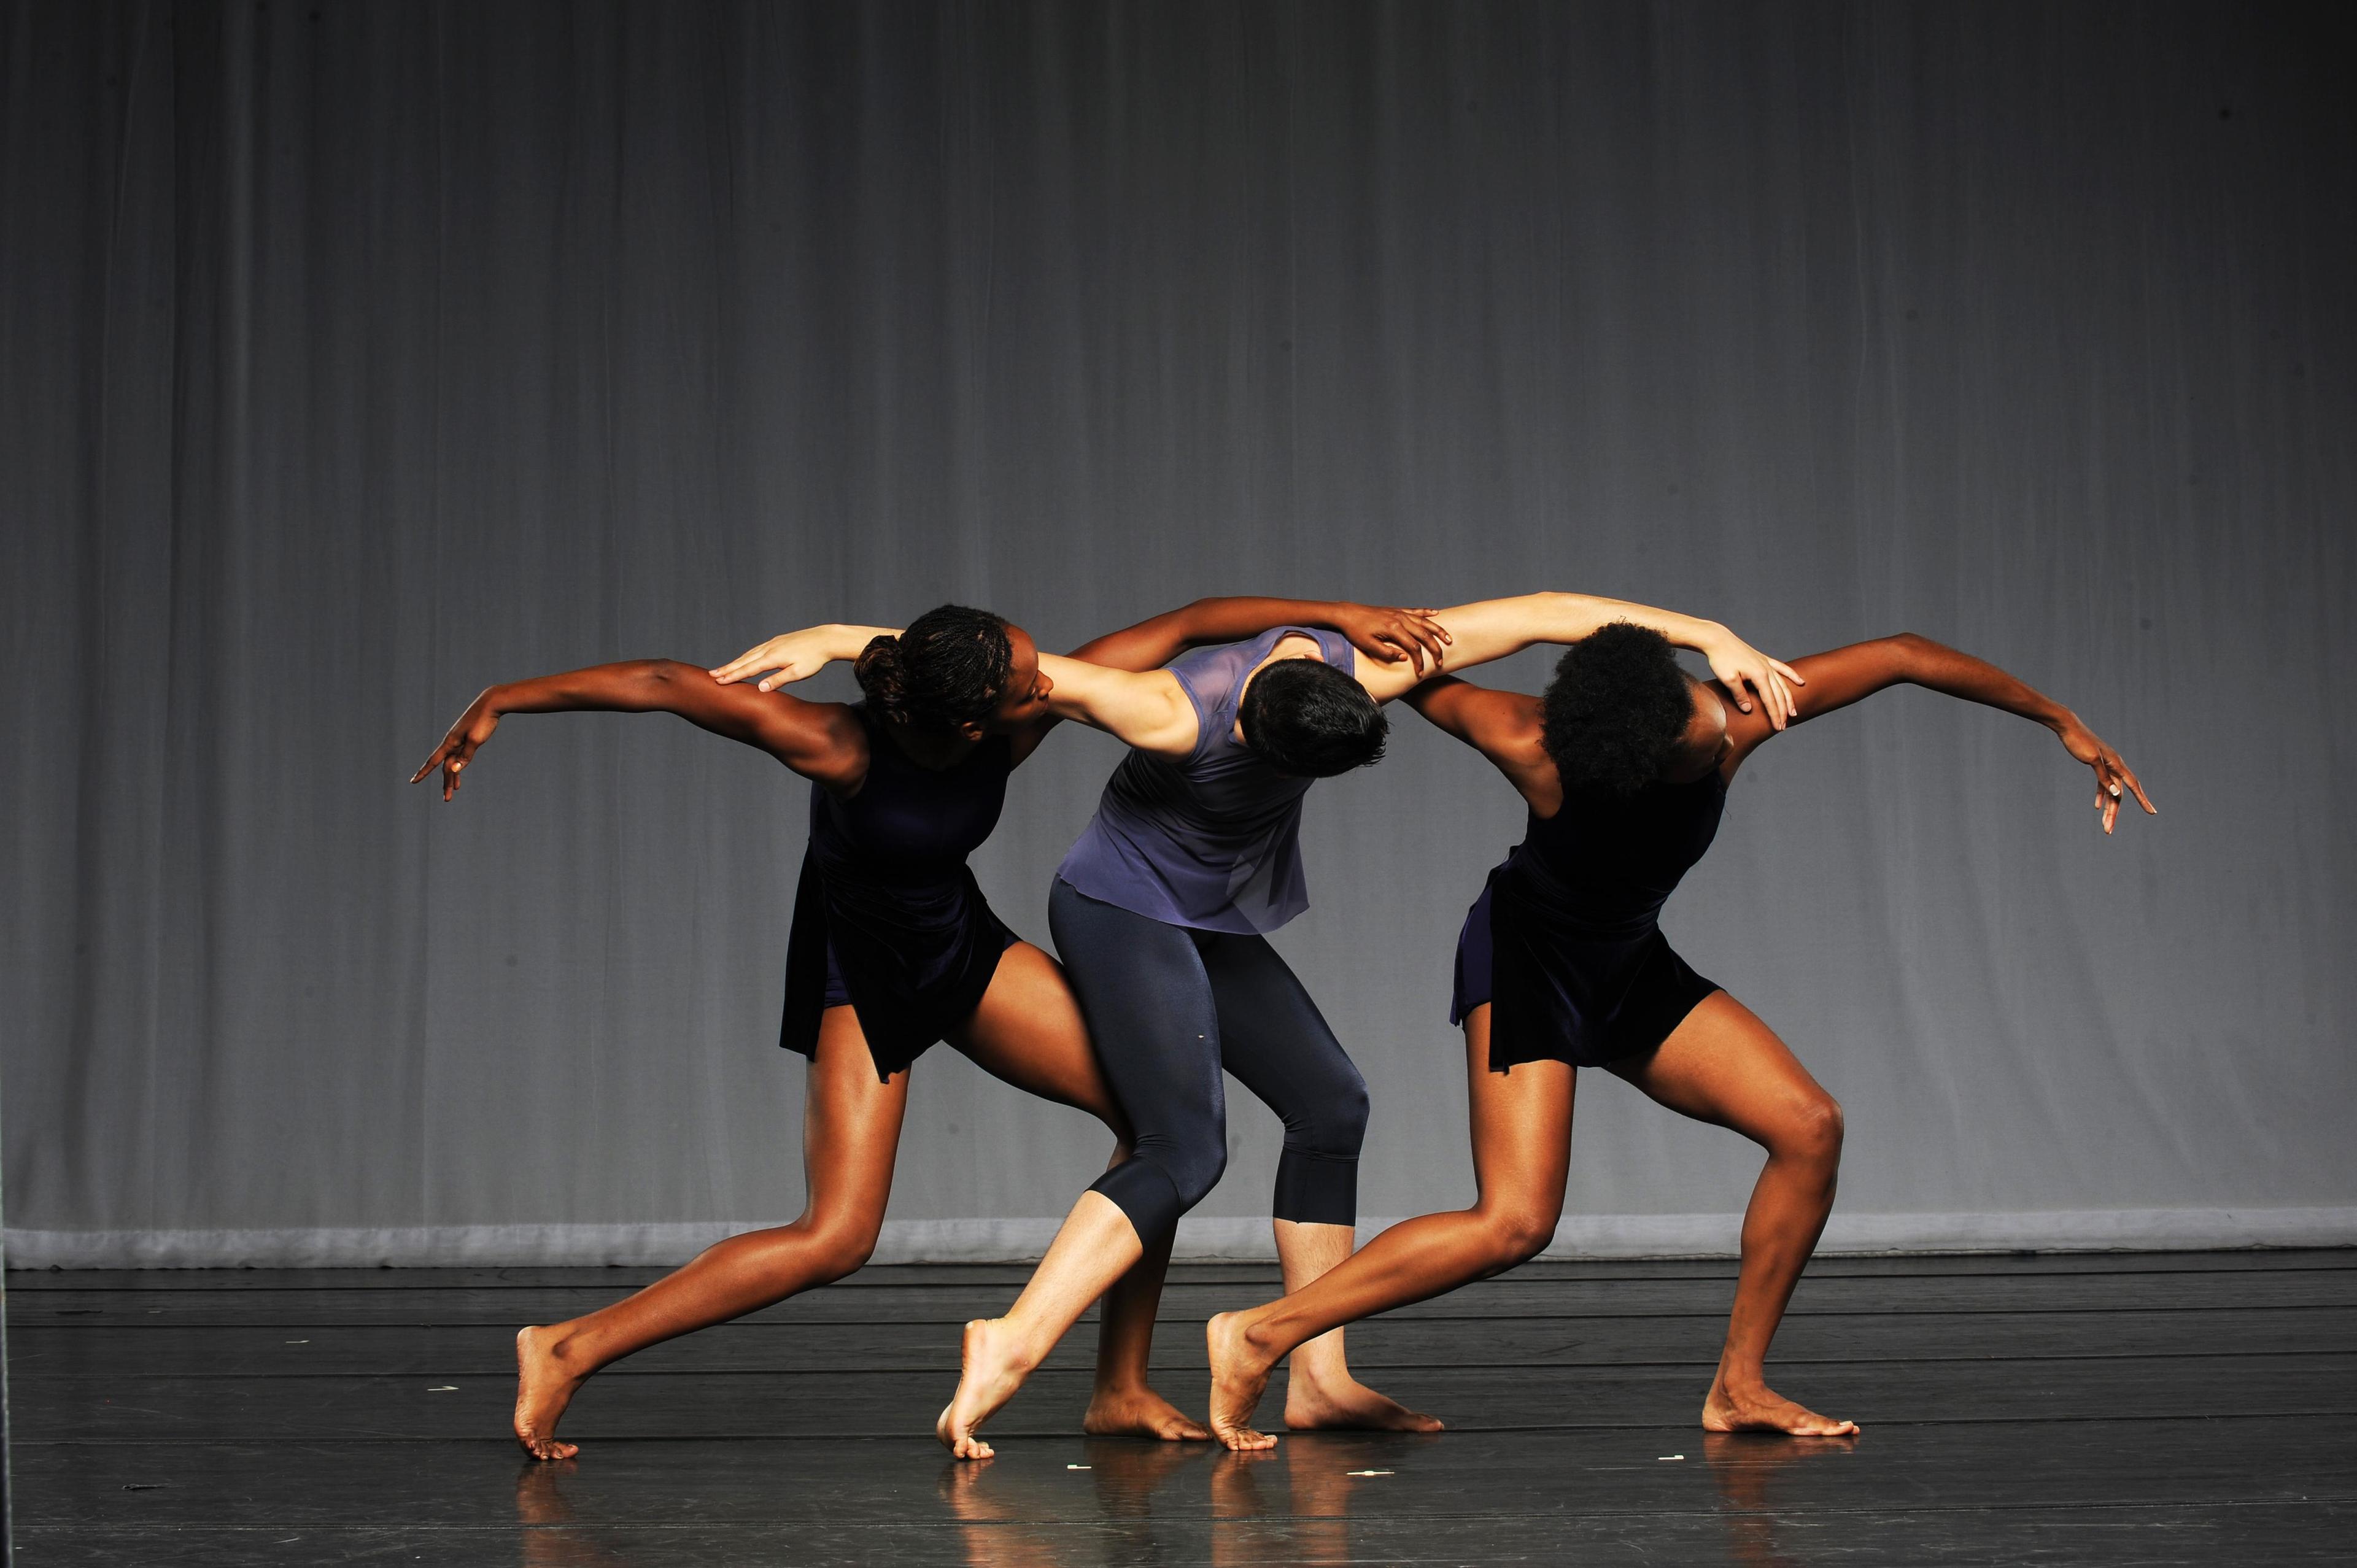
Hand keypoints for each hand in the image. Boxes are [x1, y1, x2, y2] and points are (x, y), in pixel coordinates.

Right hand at [410, 690, 501, 800]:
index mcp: (450, 742)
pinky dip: (461, 764)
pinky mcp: (467, 738)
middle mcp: (452, 742)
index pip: (434, 761)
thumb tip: (455, 769)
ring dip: (454, 776)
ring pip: (453, 761)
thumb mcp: (475, 740)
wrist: (491, 703)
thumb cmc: (483, 720)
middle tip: (447, 799)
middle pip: (446, 766)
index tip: (413, 781)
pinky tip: (461, 769)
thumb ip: (466, 755)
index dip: (423, 772)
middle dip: (446, 782)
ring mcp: (459, 740)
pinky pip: (460, 755)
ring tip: (455, 789)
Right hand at [709, 627, 851, 692]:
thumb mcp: (798, 672)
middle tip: (711, 675)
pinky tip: (744, 658)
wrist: (825, 639)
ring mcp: (772, 643)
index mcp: (773, 658)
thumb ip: (778, 680)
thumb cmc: (814, 658)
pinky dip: (746, 656)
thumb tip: (760, 689)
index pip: (748, 669)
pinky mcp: (777, 641)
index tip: (719, 681)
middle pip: (744, 660)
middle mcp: (769, 648)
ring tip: (723, 669)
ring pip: (749, 654)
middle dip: (727, 668)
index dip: (732, 676)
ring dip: (735, 662)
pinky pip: (757, 649)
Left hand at [1330, 604, 1451, 673]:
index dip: (1419, 662)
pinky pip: (1416, 611)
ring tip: (1449, 639)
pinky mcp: (1397, 610)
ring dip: (1437, 630)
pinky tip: (1436, 613)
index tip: (1421, 673)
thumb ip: (1387, 652)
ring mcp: (1399, 613)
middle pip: (1424, 634)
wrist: (1347, 613)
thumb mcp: (1368, 645)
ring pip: (1424, 622)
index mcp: (1393, 628)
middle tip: (1441, 662)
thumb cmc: (1355, 631)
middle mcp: (1400, 619)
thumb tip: (1405, 657)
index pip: (1413, 647)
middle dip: (1435, 649)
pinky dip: (1427, 612)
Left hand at [1701, 632, 1805, 728]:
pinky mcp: (1764, 659)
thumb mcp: (1728, 679)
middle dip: (1782, 712)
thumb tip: (1749, 709)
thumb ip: (1739, 695)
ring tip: (1793, 712)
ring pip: (1783, 684)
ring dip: (1789, 699)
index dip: (1775, 715)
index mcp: (1759, 676)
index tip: (1778, 728)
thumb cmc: (1721, 659)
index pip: (1770, 701)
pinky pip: (1782, 668)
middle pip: (1779, 695)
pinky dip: (1792, 675)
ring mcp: (1766, 664)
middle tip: (1784, 727)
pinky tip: (1800, 681)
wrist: (1718, 640)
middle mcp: (1767, 670)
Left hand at [2057, 721, 2154, 834]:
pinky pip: (2102, 784)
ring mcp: (2106, 766)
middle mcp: (2115, 766)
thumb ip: (2104, 777)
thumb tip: (2116, 794)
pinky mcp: (2097, 765)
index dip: (2143, 800)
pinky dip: (2100, 795)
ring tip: (2104, 825)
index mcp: (2117, 764)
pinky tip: (2097, 806)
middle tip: (2108, 831)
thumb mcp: (2091, 759)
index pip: (2133, 786)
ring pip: (2111, 792)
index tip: (2152, 812)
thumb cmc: (2079, 741)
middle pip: (2118, 795)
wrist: (2068, 727)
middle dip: (2114, 814)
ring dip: (2108, 808)